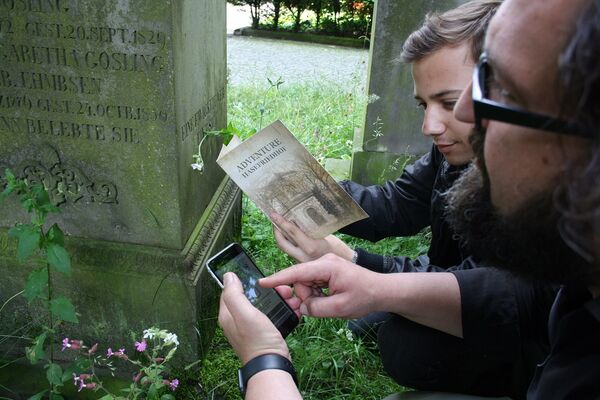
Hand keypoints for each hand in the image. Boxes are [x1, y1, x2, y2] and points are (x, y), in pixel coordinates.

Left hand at [219, 272, 290, 363]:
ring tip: (288, 298)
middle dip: (265, 290)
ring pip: (263, 304)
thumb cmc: (258, 341)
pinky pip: (271, 314)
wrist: (272, 365)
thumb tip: (228, 276)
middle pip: (250, 296)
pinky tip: (289, 308)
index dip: (245, 281)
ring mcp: (250, 326)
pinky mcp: (263, 332)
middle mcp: (237, 320)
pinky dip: (280, 310)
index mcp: (228, 314)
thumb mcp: (245, 314)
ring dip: (276, 299)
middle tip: (280, 289)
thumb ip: (235, 295)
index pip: (232, 290)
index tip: (260, 279)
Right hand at [259, 254, 378, 318]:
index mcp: (326, 266)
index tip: (262, 283)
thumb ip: (316, 308)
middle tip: (320, 308)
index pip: (296, 272)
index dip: (278, 279)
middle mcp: (323, 262)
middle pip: (300, 281)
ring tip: (330, 304)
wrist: (382, 291)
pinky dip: (317, 295)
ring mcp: (325, 266)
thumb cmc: (365, 296)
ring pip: (306, 284)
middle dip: (305, 296)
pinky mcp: (327, 272)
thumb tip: (302, 307)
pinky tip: (329, 300)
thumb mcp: (339, 308)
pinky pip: (313, 284)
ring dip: (312, 297)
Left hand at [271, 213, 354, 261]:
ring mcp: (302, 261)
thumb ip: (310, 229)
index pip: (292, 232)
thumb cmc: (338, 247)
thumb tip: (296, 219)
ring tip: (280, 224)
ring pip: (285, 248)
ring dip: (281, 236)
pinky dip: (289, 242)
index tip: (273, 214)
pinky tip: (290, 234)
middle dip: (276, 230)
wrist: (346, 264)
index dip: (281, 222)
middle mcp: (304, 256)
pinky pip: (292, 251)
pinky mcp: (302, 264)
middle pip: (282, 243)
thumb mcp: (325, 234)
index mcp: (311, 247)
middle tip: (274, 219)